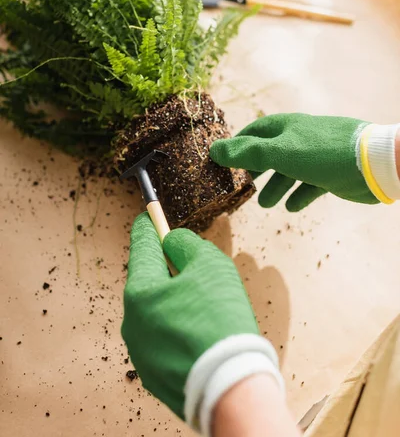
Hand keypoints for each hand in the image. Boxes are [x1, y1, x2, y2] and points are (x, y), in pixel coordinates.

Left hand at [122, 213, 281, 432]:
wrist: (231, 386)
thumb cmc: (220, 320)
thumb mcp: (210, 265)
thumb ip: (185, 244)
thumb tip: (172, 242)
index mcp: (141, 290)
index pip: (141, 246)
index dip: (148, 226)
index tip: (148, 216)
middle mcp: (132, 320)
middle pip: (148, 281)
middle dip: (168, 270)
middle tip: (194, 267)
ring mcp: (140, 350)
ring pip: (156, 312)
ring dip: (175, 302)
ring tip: (206, 308)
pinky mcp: (152, 374)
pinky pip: (163, 340)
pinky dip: (178, 330)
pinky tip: (201, 334)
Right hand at [210, 113, 377, 210]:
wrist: (370, 164)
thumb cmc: (321, 154)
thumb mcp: (279, 153)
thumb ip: (247, 154)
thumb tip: (214, 150)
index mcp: (285, 127)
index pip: (253, 132)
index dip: (236, 145)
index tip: (221, 162)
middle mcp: (298, 139)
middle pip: (269, 153)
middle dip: (254, 170)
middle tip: (240, 186)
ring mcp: (315, 156)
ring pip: (288, 171)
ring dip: (275, 186)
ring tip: (265, 205)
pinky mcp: (330, 174)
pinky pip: (308, 185)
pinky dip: (297, 195)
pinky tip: (290, 207)